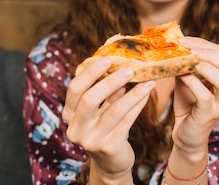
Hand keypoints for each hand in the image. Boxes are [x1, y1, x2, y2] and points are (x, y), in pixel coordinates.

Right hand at [63, 58, 155, 179]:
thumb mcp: (102, 107)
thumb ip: (106, 88)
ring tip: (148, 80)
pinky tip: (148, 93)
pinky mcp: (108, 147)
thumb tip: (118, 58)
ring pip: (113, 111)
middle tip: (129, 69)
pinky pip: (127, 121)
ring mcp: (90, 139)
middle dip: (109, 82)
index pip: (74, 89)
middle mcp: (76, 128)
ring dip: (132, 93)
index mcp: (70, 114)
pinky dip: (138, 105)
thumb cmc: (108, 126)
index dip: (89, 73)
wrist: (112, 160)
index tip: (107, 59)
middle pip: (89, 100)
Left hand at [170, 37, 218, 154]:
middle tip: (188, 49)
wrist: (186, 136)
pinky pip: (205, 96)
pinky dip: (193, 83)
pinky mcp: (209, 115)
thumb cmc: (188, 106)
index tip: (185, 40)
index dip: (206, 45)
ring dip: (206, 67)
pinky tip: (181, 76)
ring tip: (188, 61)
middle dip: (210, 54)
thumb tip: (176, 46)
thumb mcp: (188, 81)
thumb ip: (187, 65)